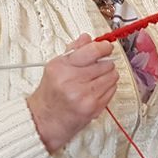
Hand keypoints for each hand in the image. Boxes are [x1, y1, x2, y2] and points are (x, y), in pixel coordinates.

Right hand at [25, 35, 119, 152]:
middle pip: (106, 63)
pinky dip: (107, 88)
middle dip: (104, 63)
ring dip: (107, 75)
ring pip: (112, 76)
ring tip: (94, 80)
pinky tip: (95, 90)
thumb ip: (74, 50)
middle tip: (95, 68)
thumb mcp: (56, 67)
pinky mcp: (94, 107)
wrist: (45, 119)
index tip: (106, 47)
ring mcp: (84, 95)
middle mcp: (72, 81)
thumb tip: (87, 37)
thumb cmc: (51, 92)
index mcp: (61, 68)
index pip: (92, 51)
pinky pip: (112, 89)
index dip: (104, 47)